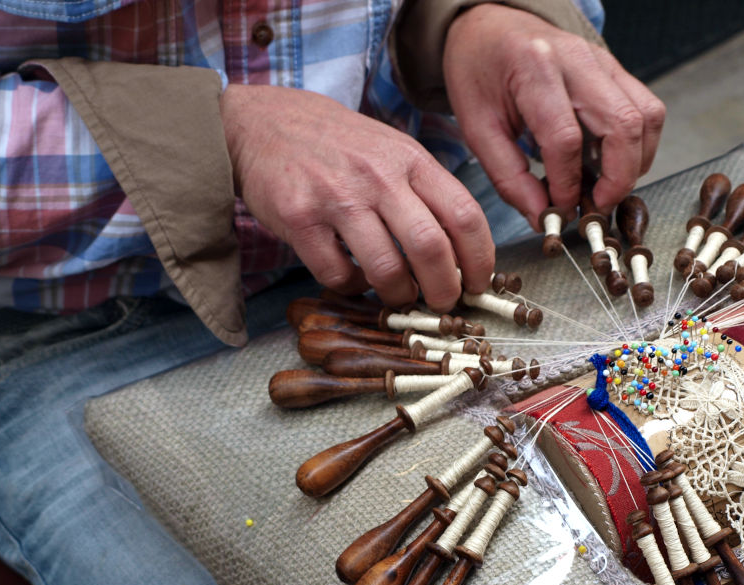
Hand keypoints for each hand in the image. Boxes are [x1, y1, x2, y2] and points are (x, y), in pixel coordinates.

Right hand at [219, 84, 493, 310]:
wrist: (263, 121)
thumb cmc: (340, 145)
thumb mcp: (393, 151)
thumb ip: (427, 193)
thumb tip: (464, 253)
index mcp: (411, 160)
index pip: (465, 216)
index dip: (480, 261)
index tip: (478, 284)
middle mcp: (378, 176)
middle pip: (431, 248)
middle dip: (444, 290)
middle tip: (442, 303)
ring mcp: (337, 197)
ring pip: (386, 270)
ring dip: (399, 295)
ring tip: (398, 295)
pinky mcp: (299, 219)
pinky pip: (337, 275)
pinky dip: (352, 288)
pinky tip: (354, 277)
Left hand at [442, 5, 664, 222]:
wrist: (490, 28)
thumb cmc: (480, 72)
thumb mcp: (477, 127)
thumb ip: (509, 176)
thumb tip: (542, 216)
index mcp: (533, 67)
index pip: (566, 138)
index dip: (568, 183)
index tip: (560, 207)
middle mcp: (576, 59)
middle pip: (622, 126)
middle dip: (618, 179)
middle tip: (597, 206)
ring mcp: (603, 61)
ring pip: (646, 118)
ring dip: (635, 163)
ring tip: (606, 187)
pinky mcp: (616, 69)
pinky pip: (647, 111)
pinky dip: (639, 146)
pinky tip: (612, 163)